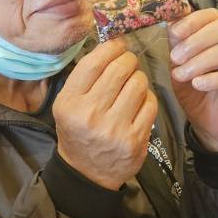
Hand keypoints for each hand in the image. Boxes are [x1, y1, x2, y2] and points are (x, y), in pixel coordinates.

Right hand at [53, 36, 157, 189]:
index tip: (118, 45)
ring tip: (133, 85)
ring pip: (139, 84)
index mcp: (70, 103)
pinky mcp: (135, 139)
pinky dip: (147, 98)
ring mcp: (114, 129)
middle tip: (128, 63)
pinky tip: (139, 102)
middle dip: (128, 60)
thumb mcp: (67, 104)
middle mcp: (90, 115)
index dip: (111, 47)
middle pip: (120, 69)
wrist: (87, 173)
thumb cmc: (78, 131)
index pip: (94, 63)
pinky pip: (150, 104)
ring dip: (139, 79)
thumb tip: (113, 45)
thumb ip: (85, 77)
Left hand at [168, 9, 217, 150]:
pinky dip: (214, 78)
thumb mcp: (182, 66)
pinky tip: (198, 84)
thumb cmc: (200, 95)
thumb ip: (179, 44)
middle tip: (175, 58)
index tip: (174, 33)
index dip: (192, 21)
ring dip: (199, 62)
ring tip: (181, 75)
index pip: (214, 15)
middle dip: (194, 42)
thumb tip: (170, 21)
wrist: (214, 127)